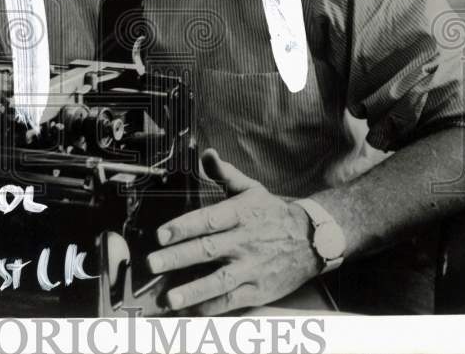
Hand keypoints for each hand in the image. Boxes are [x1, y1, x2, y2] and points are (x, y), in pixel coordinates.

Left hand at [147, 148, 321, 314]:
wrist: (312, 240)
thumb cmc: (274, 213)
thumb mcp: (252, 188)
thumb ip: (225, 173)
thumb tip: (207, 154)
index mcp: (241, 214)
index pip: (208, 219)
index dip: (183, 226)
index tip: (161, 234)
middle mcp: (245, 241)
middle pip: (208, 250)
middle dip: (178, 258)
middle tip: (152, 263)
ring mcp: (252, 268)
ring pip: (219, 282)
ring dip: (192, 291)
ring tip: (169, 298)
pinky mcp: (259, 290)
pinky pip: (232, 301)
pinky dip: (211, 307)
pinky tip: (190, 311)